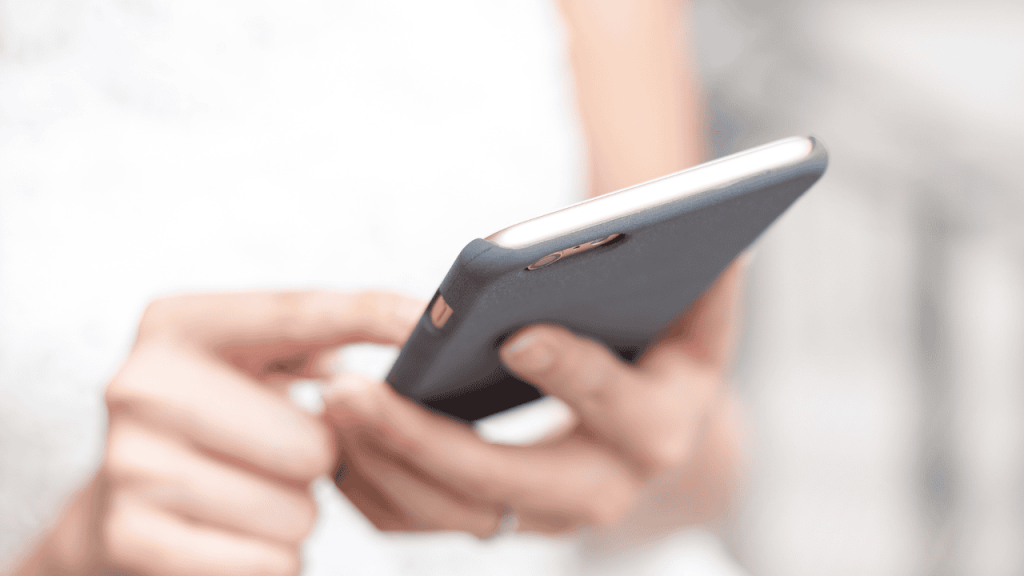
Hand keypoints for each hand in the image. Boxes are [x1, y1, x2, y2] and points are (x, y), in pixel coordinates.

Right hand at [13, 291, 421, 575]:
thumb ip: (333, 331)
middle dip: (316, 461)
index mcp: (178, 323)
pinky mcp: (129, 537)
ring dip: (294, 515)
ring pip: (298, 512)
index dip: (375, 318)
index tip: (431, 323)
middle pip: (314, 443)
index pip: (300, 314)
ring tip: (249, 494)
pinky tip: (233, 536)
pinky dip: (272, 561)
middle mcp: (141, 385)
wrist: (112, 507)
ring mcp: (128, 465)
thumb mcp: (257, 360)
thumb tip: (422, 324)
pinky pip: (271, 563)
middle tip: (275, 454)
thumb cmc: (214, 424)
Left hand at [324, 259, 744, 535]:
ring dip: (381, 463)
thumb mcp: (699, 324)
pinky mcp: (494, 520)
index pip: (612, 404)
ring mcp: (541, 516)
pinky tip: (335, 431)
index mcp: (655, 429)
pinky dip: (372, 484)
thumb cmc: (665, 361)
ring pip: (448, 513)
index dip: (569, 369)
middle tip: (351, 390)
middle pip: (502, 481)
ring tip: (328, 401)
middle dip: (422, 441)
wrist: (649, 439)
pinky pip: (419, 522)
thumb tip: (731, 243)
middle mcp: (600, 490)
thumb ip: (711, 285)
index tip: (514, 332)